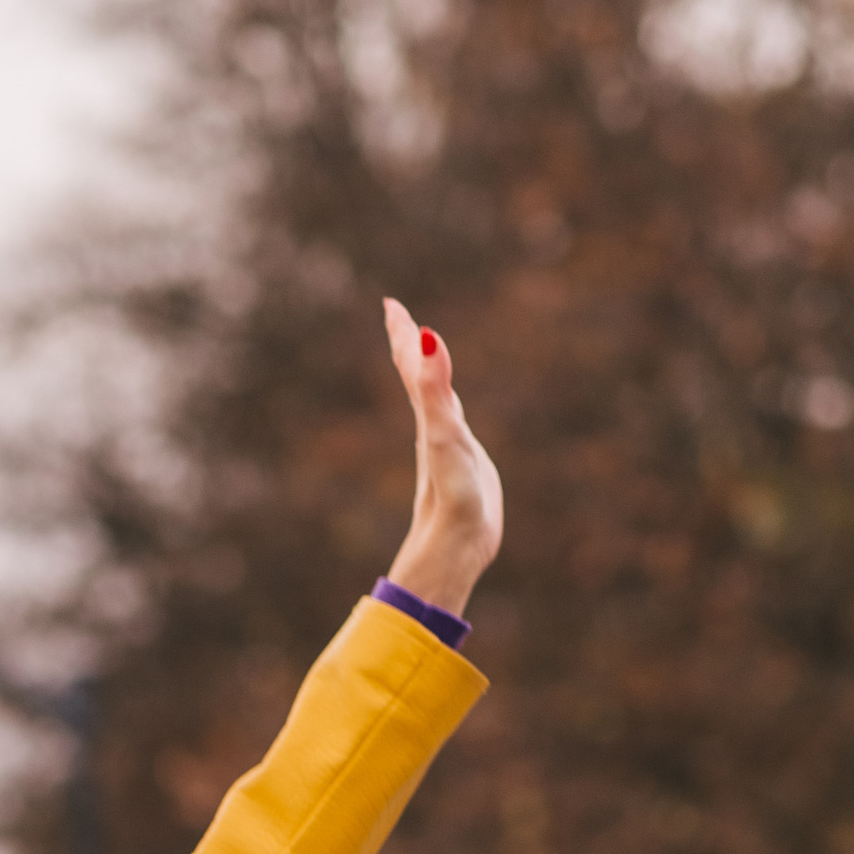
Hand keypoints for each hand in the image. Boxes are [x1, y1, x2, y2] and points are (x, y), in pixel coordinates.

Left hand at [381, 297, 503, 614]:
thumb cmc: (451, 496)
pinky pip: (450, 429)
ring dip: (425, 375)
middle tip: (397, 314)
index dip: (403, 334)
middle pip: (415, 378)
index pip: (410, 366)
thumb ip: (434, 387)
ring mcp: (445, 449)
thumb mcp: (443, 433)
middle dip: (408, 344)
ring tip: (422, 357)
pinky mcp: (462, 470)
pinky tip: (448, 420)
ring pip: (430, 402)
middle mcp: (432, 428)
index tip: (391, 303)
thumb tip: (424, 336)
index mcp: (427, 416)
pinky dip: (447, 412)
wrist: (454, 549)